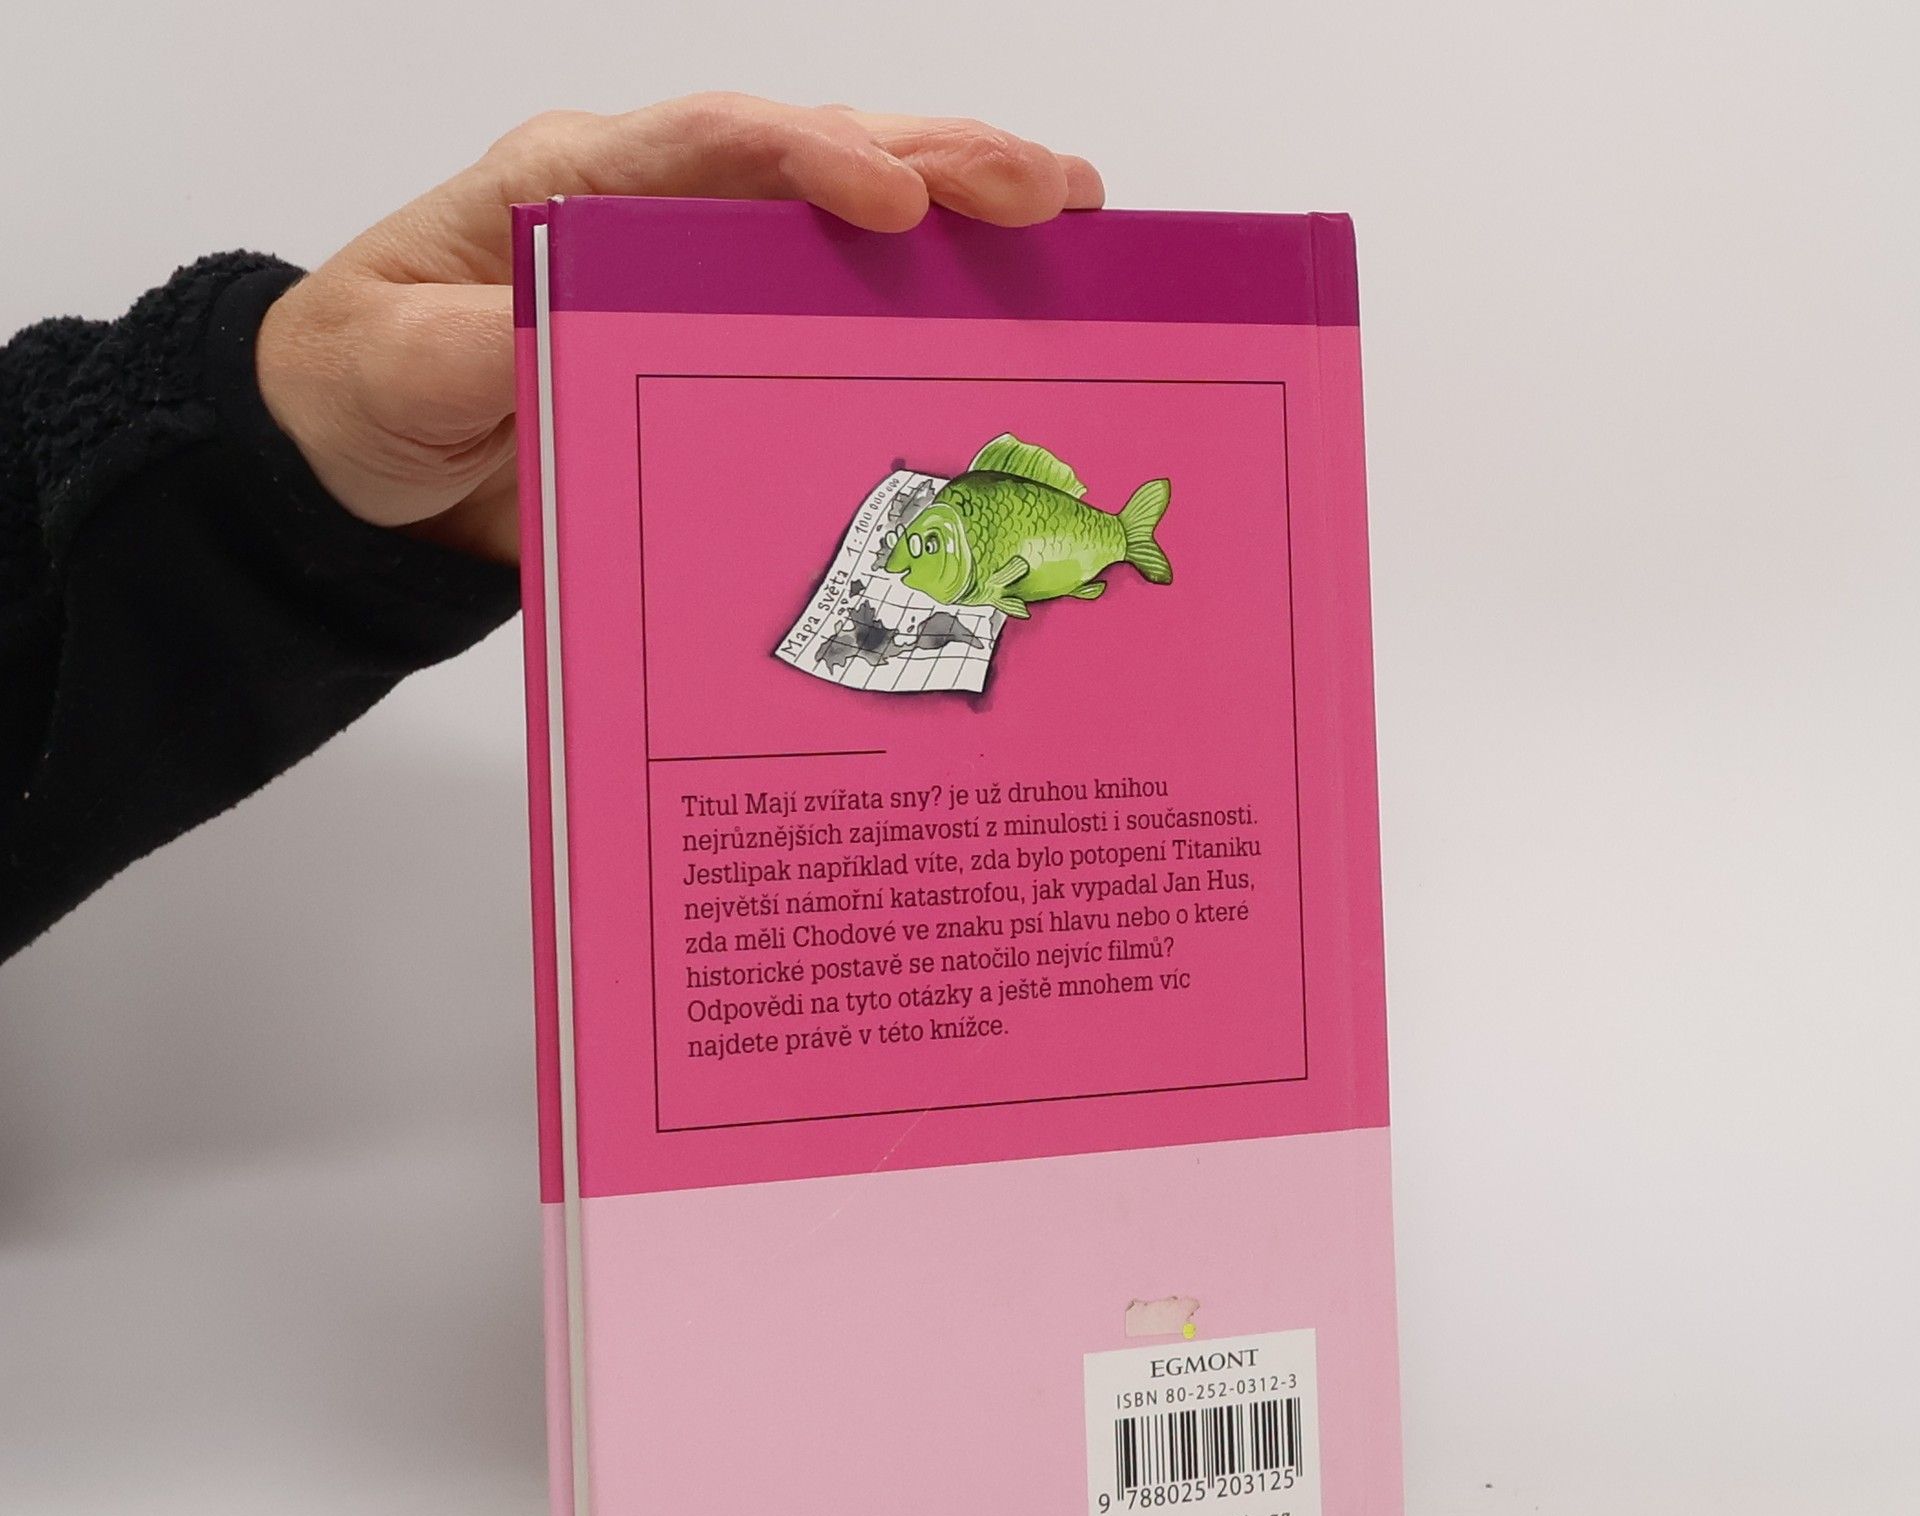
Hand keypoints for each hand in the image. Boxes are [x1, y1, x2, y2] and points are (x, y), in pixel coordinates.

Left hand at [255, 95, 1102, 564]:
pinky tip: (997, 300)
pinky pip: (834, 299)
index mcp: (573, 186)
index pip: (708, 144)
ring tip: (1067, 215)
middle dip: (937, 159)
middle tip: (1046, 190)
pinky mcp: (722, 338)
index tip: (892, 198)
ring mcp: (698, 269)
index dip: (809, 157)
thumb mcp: (397, 369)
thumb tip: (562, 335)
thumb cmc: (363, 389)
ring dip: (959, 206)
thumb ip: (479, 348)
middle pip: (811, 154)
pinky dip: (922, 293)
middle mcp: (654, 208)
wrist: (358, 460)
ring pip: (845, 215)